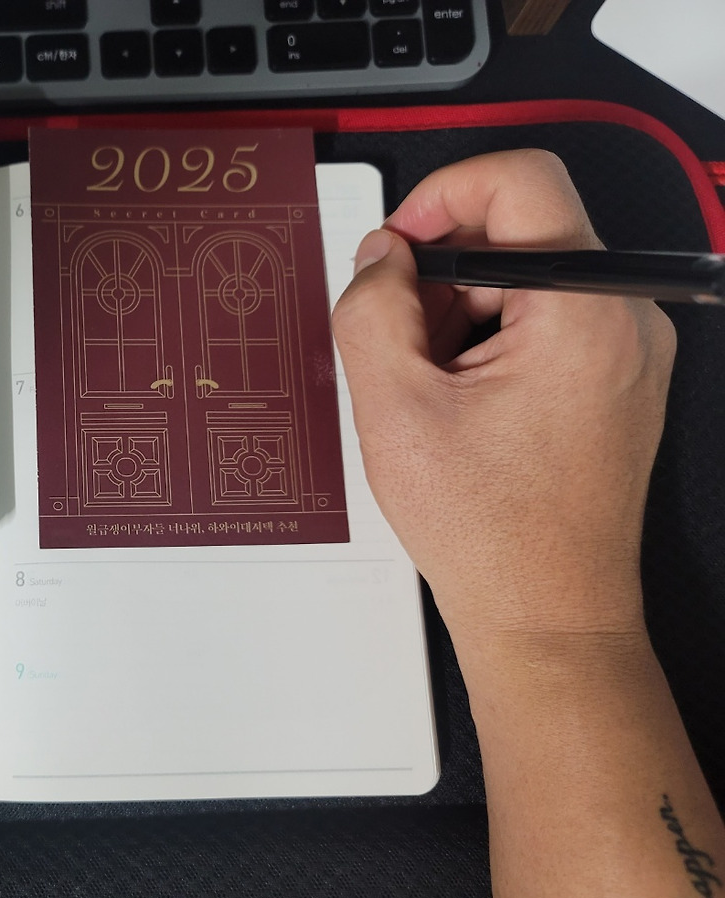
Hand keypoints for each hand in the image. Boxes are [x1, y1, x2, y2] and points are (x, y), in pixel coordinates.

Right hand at [330, 150, 675, 650]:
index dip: (442, 195)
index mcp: (584, 311)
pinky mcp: (616, 380)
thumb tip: (381, 258)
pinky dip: (490, 340)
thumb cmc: (491, 534)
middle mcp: (626, 320)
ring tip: (428, 389)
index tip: (399, 243)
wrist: (546, 615)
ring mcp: (629, 352)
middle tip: (398, 335)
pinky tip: (458, 404)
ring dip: (461, 312)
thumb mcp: (394, 409)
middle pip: (523, 230)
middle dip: (443, 270)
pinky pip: (546, 321)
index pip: (521, 180)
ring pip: (529, 278)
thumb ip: (371, 309)